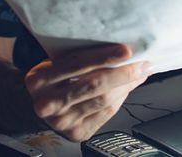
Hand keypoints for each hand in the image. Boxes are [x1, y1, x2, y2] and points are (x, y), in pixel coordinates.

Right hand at [24, 44, 150, 141]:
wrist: (39, 106)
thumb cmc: (53, 79)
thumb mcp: (56, 63)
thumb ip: (80, 56)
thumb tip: (118, 48)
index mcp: (39, 80)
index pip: (77, 64)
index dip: (104, 57)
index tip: (126, 50)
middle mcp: (47, 103)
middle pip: (94, 85)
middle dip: (123, 73)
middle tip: (142, 63)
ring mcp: (62, 122)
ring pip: (103, 101)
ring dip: (126, 86)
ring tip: (140, 73)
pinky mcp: (76, 133)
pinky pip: (106, 114)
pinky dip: (121, 99)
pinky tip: (127, 87)